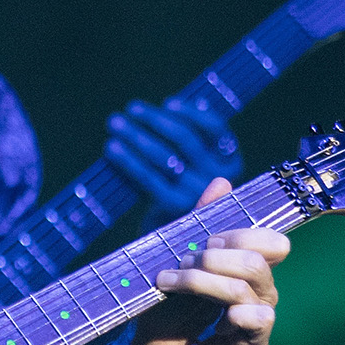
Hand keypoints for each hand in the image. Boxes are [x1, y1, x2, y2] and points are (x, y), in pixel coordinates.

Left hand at [106, 98, 243, 225]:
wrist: (176, 241)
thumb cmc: (183, 194)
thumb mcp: (196, 168)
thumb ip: (191, 142)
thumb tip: (175, 105)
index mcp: (231, 161)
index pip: (215, 128)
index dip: (191, 112)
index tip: (168, 102)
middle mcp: (221, 177)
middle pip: (184, 139)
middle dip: (154, 119)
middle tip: (132, 108)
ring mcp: (199, 194)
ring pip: (164, 155)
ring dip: (136, 135)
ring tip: (116, 123)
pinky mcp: (176, 208)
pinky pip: (149, 177)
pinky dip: (128, 160)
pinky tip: (113, 148)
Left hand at [114, 178, 287, 344]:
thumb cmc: (161, 313)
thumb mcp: (176, 260)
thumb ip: (199, 223)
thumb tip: (222, 181)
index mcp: (245, 271)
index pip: (269, 241)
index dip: (240, 233)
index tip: (204, 240)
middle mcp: (258, 293)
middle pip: (259, 260)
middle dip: (214, 256)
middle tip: (180, 264)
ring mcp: (256, 321)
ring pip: (249, 285)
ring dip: (203, 280)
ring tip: (170, 284)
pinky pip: (260, 320)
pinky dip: (237, 312)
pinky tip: (216, 318)